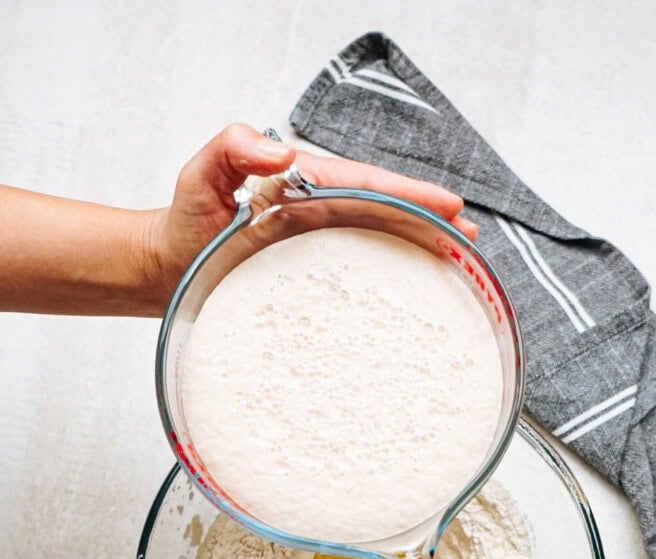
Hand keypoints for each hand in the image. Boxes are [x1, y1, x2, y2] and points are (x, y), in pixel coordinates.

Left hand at [146, 123, 478, 303]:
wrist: (165, 267)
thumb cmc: (184, 222)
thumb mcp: (200, 174)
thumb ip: (232, 148)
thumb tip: (279, 150)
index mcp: (302, 185)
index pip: (363, 183)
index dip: (406, 193)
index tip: (444, 203)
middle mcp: (317, 212)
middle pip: (383, 209)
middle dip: (427, 218)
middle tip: (469, 235)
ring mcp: (317, 245)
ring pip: (378, 238)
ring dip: (419, 245)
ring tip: (459, 257)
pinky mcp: (312, 277)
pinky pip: (358, 272)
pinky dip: (391, 275)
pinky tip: (417, 291)